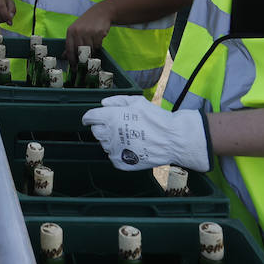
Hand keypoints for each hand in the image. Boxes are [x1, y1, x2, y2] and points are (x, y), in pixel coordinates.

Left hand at [65, 0, 114, 66]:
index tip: (74, 68)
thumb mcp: (76, 31)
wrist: (100, 12)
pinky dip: (97, 46)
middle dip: (82, 59)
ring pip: (89, 49)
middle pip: (79, 51)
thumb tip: (64, 56)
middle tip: (84, 63)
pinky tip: (97, 41)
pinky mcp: (98, 33)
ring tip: (92, 48)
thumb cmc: (86, 23)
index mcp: (71, 31)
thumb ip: (70, 43)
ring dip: (91, 52)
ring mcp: (89, 32)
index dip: (71, 60)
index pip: (69, 49)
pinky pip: (97, 46)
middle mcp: (78, 31)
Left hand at [81, 95, 210, 171]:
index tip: (91, 118)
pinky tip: (133, 147)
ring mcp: (115, 150)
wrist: (173, 140)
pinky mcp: (121, 162)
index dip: (90, 117)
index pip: (89, 117)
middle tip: (117, 126)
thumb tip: (104, 103)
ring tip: (130, 137)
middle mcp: (109, 134)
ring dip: (112, 140)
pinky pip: (114, 157)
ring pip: (105, 145)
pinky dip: (120, 152)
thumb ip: (117, 101)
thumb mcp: (137, 101)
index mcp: (111, 117)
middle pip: (96, 132)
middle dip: (102, 128)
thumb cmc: (156, 119)